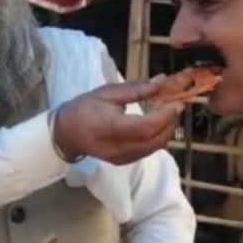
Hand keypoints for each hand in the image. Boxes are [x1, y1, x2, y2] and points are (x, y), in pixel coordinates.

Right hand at [53, 79, 183, 163]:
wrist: (66, 133)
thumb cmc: (84, 108)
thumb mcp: (107, 93)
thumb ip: (136, 89)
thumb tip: (162, 80)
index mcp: (111, 128)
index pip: (146, 126)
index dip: (165, 115)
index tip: (176, 100)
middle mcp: (119, 148)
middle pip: (156, 139)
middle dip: (171, 121)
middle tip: (175, 103)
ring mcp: (123, 158)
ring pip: (156, 146)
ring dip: (167, 129)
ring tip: (166, 112)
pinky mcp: (125, 162)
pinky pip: (149, 150)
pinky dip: (158, 136)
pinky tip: (156, 123)